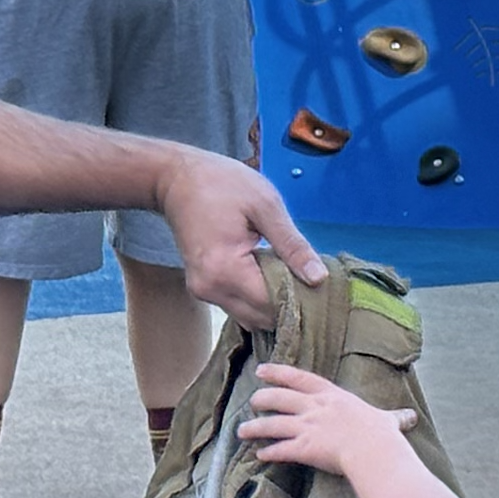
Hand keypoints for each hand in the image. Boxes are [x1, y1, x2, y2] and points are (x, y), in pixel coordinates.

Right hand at [155, 149, 322, 328]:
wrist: (176, 179)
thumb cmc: (220, 183)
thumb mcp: (265, 206)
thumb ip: (292, 245)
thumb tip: (319, 278)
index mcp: (224, 270)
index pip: (273, 305)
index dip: (301, 300)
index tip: (322, 287)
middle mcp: (210, 289)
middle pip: (262, 318)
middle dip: (289, 305)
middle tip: (312, 282)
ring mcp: (204, 292)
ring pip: (251, 316)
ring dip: (274, 303)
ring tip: (293, 276)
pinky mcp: (204, 288)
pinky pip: (239, 305)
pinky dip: (259, 298)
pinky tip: (272, 276)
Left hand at [239, 362, 417, 474]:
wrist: (375, 451)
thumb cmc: (382, 435)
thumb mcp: (387, 421)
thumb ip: (394, 418)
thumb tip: (410, 417)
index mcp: (333, 396)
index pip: (300, 379)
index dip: (279, 373)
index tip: (263, 370)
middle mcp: (315, 408)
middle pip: (280, 398)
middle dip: (263, 398)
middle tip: (252, 400)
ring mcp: (308, 428)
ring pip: (273, 424)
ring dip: (255, 427)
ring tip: (242, 431)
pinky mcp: (304, 448)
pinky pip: (280, 449)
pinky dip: (268, 452)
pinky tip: (259, 454)